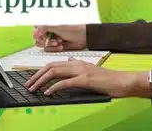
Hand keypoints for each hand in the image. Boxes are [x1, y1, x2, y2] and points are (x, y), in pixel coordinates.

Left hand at [23, 58, 151, 98]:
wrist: (123, 81)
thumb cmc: (107, 79)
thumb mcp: (90, 69)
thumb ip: (78, 65)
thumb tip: (69, 59)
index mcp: (76, 62)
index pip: (53, 64)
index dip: (40, 71)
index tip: (31, 79)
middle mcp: (76, 63)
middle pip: (50, 67)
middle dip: (36, 76)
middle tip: (28, 85)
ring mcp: (80, 70)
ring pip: (54, 73)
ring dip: (41, 81)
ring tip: (33, 89)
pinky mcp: (85, 79)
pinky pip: (65, 82)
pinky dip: (54, 87)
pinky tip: (47, 92)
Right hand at [33, 25, 86, 50]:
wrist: (84, 36)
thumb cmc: (74, 28)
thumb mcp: (58, 27)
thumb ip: (45, 28)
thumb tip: (35, 31)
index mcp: (48, 24)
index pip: (36, 29)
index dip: (37, 33)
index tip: (41, 35)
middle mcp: (49, 31)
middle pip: (38, 38)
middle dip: (45, 41)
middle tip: (51, 40)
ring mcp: (52, 39)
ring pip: (44, 45)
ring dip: (50, 45)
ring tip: (58, 42)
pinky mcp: (56, 46)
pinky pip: (50, 50)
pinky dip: (54, 49)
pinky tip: (61, 46)